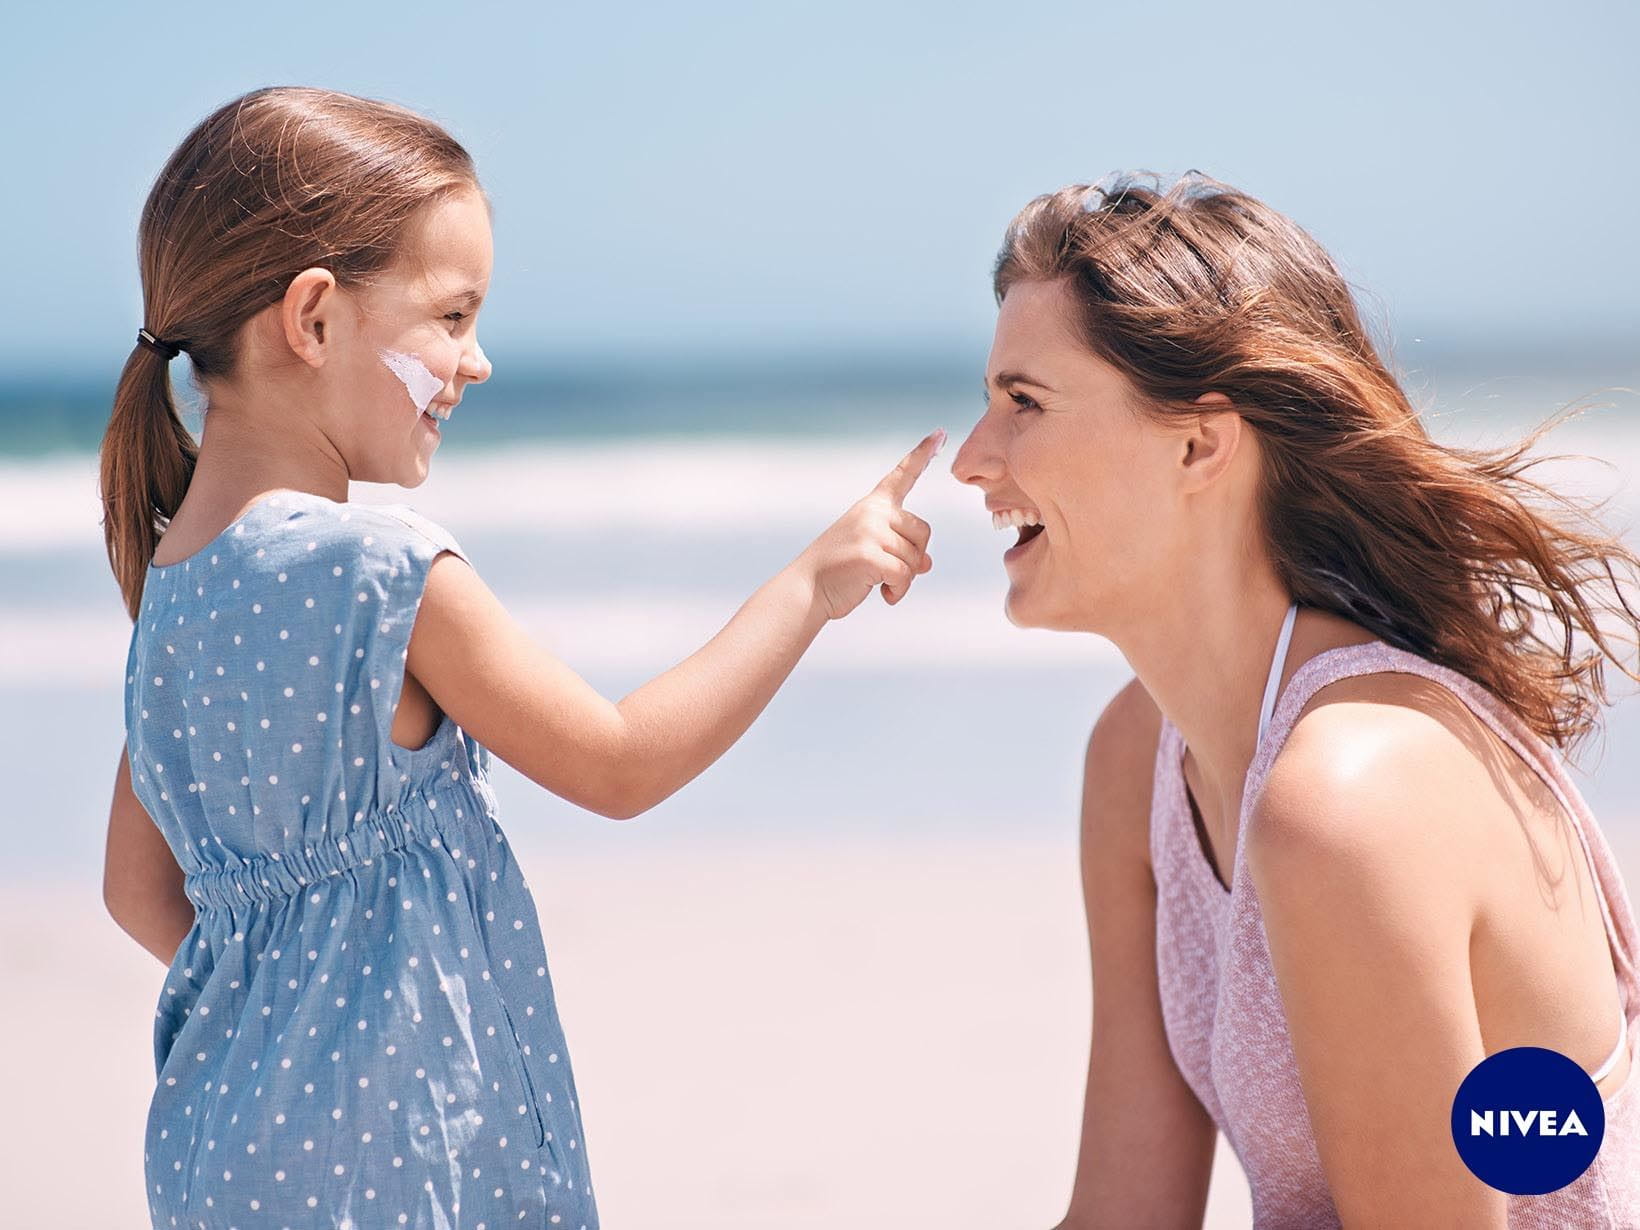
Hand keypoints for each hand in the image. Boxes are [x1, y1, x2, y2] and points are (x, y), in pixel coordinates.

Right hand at [794, 428, 942, 620]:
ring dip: (904, 580)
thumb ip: (901, 550)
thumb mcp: (873, 552)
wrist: (806, 589)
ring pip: (915, 559)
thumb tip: (927, 565)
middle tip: (891, 573)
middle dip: (915, 557)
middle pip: (923, 532)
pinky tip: (884, 595)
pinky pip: (905, 575)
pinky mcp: (869, 554)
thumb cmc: (839, 570)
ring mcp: (870, 532)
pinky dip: (899, 591)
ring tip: (879, 583)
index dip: (922, 454)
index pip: (902, 476)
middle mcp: (872, 512)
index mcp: (872, 505)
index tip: (940, 433)